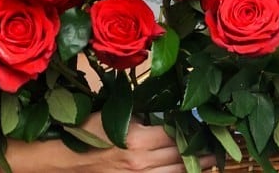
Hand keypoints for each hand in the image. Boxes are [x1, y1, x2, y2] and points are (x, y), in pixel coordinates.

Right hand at [0, 113, 216, 172]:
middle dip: (201, 150)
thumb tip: (163, 111)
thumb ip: (139, 115)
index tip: (208, 124)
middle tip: (216, 142)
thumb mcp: (112, 115)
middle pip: (182, 156)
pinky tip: (184, 170)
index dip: (194, 130)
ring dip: (193, 166)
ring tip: (209, 158)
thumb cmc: (84, 132)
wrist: (62, 160)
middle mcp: (142, 162)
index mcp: (137, 139)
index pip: (177, 135)